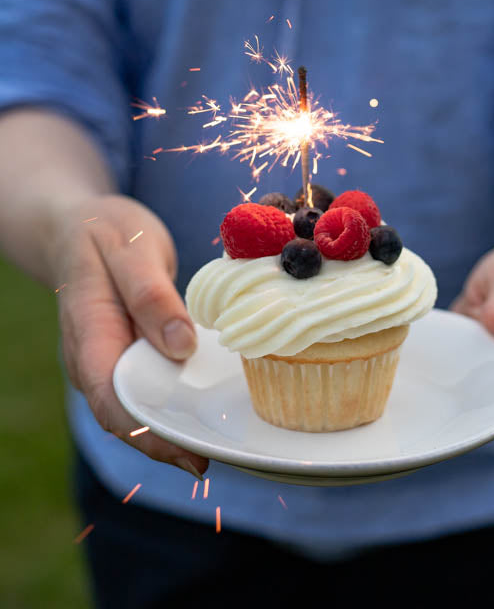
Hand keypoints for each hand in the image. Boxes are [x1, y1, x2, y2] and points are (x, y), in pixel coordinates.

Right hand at [52, 194, 207, 478]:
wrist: (83, 225)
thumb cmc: (108, 232)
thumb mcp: (131, 250)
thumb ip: (151, 296)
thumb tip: (181, 347)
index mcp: (88, 335)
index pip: (111, 400)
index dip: (149, 431)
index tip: (190, 450)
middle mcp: (95, 359)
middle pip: (126, 415)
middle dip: (168, 442)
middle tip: (220, 456)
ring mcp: (110, 359)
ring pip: (139, 405)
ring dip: (175, 427)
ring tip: (223, 445)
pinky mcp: (129, 354)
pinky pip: (149, 386)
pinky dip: (176, 401)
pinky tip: (211, 410)